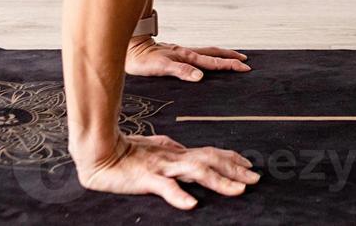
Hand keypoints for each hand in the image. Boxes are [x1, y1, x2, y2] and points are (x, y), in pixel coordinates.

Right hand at [75, 133, 259, 208]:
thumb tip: (185, 150)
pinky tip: (192, 204)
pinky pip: (165, 187)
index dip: (231, 158)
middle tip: (256, 177)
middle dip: (235, 169)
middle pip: (211, 160)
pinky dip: (179, 195)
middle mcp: (175, 157)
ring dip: (219, 180)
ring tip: (238, 190)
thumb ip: (171, 151)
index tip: (249, 164)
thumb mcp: (154, 151)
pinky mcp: (147, 178)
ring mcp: (162, 167)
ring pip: (196, 171)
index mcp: (177, 153)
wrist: (98, 153)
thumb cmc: (126, 153)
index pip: (210, 153)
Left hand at [125, 37, 250, 80]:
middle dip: (230, 58)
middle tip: (245, 61)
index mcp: (187, 57)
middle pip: (214, 54)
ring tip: (231, 58)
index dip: (229, 65)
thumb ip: (181, 71)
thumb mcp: (161, 67)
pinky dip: (207, 57)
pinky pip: (197, 55)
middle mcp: (186, 53)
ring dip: (221, 55)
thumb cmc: (141, 60)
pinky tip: (205, 61)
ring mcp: (181, 53)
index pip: (213, 62)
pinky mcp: (175, 55)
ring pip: (206, 53)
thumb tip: (200, 77)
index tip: (244, 68)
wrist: (129, 49)